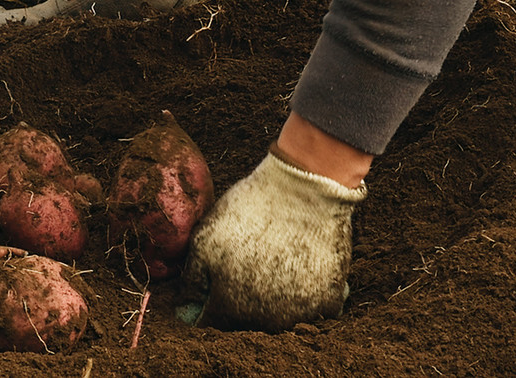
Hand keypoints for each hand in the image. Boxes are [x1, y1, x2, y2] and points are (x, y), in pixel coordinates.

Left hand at [184, 153, 366, 330]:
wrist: (303, 190)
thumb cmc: (249, 212)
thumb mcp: (204, 240)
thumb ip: (191, 280)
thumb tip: (186, 309)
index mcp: (231, 308)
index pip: (210, 324)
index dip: (206, 304)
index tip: (213, 282)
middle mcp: (266, 321)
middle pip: (247, 324)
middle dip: (241, 303)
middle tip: (248, 264)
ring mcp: (301, 315)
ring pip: (282, 319)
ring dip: (276, 302)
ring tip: (275, 263)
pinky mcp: (329, 302)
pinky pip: (315, 311)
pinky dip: (308, 297)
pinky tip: (302, 270)